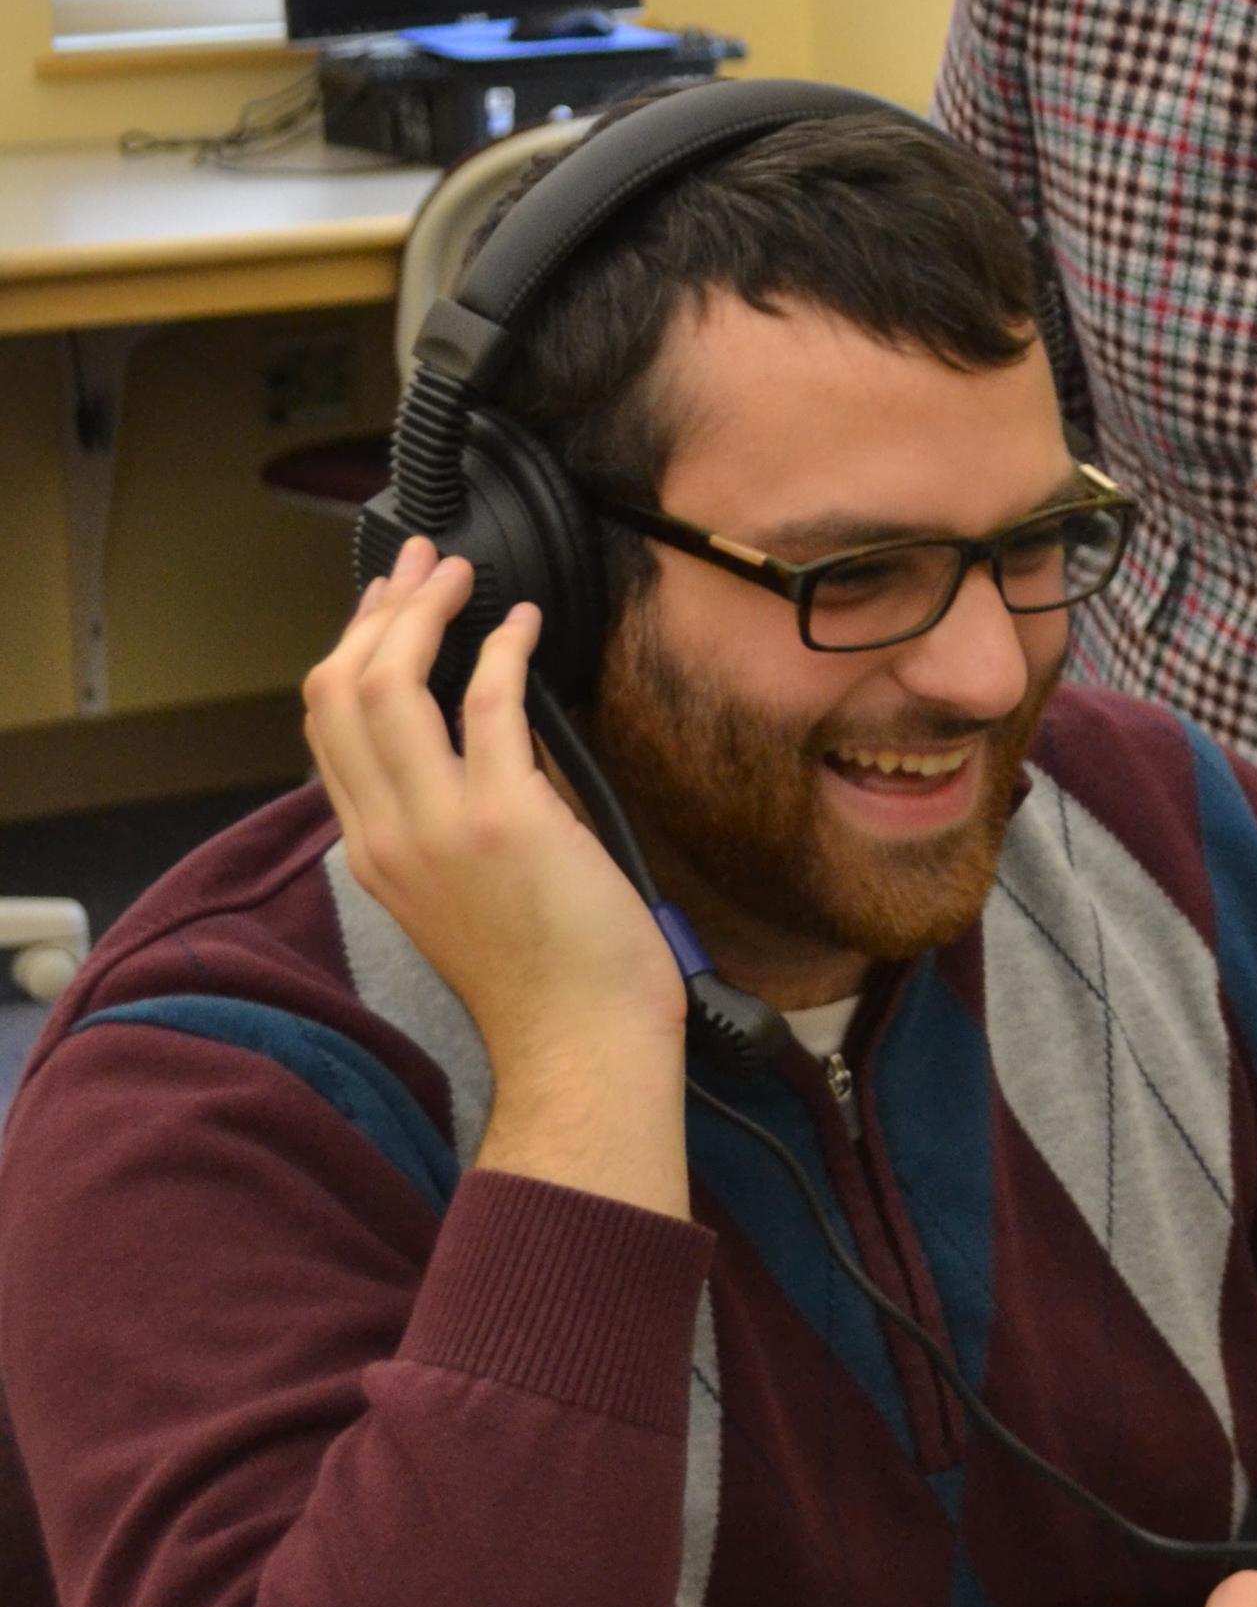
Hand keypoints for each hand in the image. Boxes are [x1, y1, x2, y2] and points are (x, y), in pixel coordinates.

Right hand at [300, 543, 687, 1207]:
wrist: (580, 1041)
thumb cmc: (547, 974)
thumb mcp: (463, 891)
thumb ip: (447, 820)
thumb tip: (479, 736)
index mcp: (372, 851)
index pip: (327, 729)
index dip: (350, 651)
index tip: (383, 605)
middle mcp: (386, 834)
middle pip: (339, 693)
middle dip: (376, 613)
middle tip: (420, 565)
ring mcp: (437, 826)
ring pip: (389, 687)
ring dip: (425, 614)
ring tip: (462, 576)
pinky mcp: (503, 819)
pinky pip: (486, 705)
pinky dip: (501, 649)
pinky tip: (522, 625)